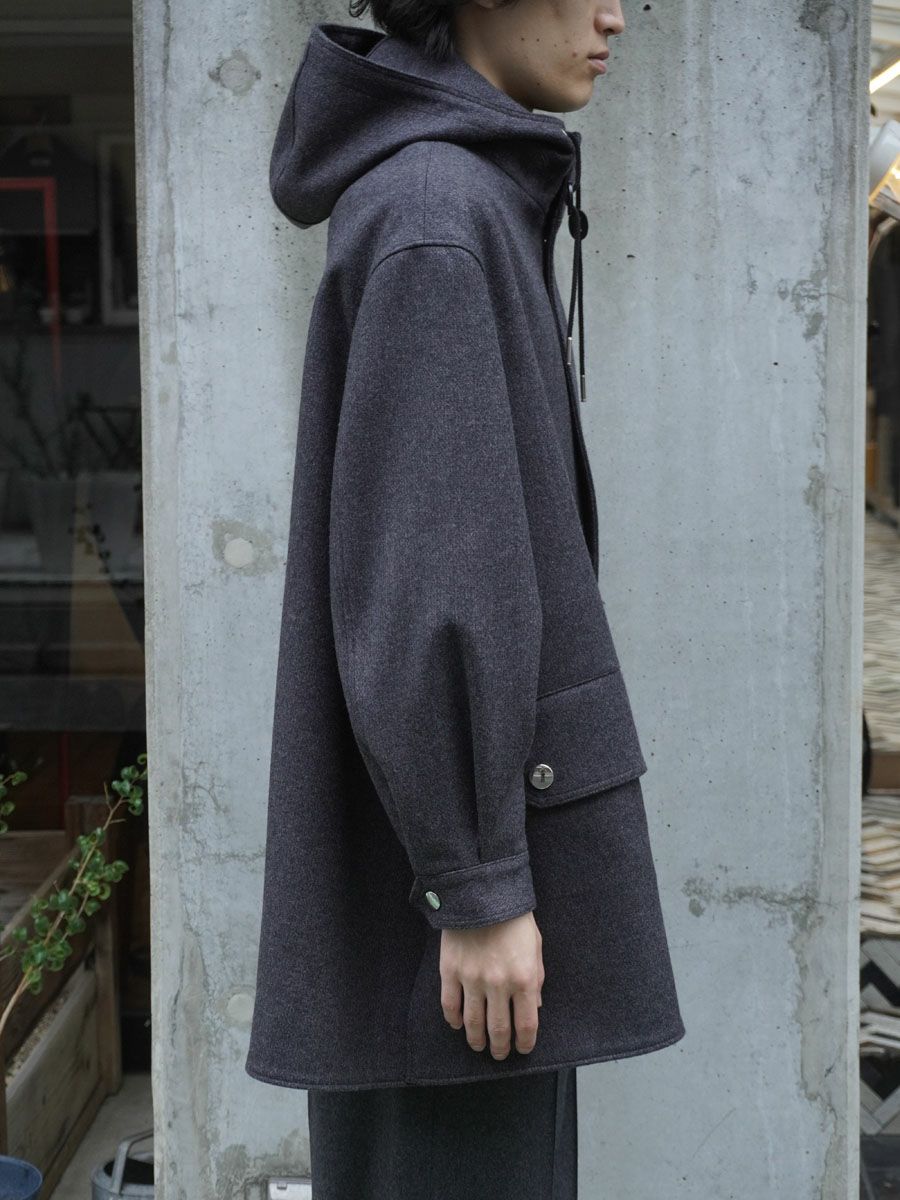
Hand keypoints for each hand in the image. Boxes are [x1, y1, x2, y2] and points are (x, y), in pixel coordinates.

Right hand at [439, 911, 544, 1058]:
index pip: (526, 1024)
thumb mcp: (536, 947)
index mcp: (524, 978)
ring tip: (479, 1045)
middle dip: (500, 1048)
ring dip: (477, 1040)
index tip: (522, 1049)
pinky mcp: (451, 970)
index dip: (525, 1043)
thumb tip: (535, 1007)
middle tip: (499, 1054)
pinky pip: (450, 1005)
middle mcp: (499, 984)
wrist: (483, 892)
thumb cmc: (514, 920)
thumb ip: (537, 979)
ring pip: (473, 1023)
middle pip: (499, 1029)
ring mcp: (472, 979)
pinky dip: (454, 1020)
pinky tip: (458, 1025)